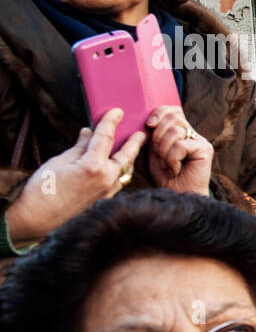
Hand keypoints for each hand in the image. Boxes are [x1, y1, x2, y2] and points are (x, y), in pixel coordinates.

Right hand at [5, 108, 145, 246]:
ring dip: (129, 159)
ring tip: (132, 149)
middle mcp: (106, 179)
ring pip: (124, 171)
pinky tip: (119, 169)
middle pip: (125, 156)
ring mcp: (107, 192)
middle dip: (134, 143)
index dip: (111, 122)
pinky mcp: (104, 200)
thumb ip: (79, 147)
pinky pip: (118, 183)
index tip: (117, 112)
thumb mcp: (59, 161)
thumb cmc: (43, 189)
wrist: (38, 219)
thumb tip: (88, 133)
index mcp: (94, 166)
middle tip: (141, 134)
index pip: (105, 138)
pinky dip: (121, 173)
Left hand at [146, 105, 213, 194]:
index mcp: (180, 132)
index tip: (149, 125)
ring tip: (166, 164)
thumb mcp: (155, 152)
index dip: (160, 112)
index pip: (173, 110)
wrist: (178, 197)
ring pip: (175, 130)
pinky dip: (172, 159)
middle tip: (158, 153)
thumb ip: (155, 135)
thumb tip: (150, 121)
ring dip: (163, 149)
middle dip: (158, 134)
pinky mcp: (205, 150)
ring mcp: (200, 141)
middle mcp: (192, 134)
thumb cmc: (166, 178)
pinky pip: (181, 145)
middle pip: (174, 117)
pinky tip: (175, 169)